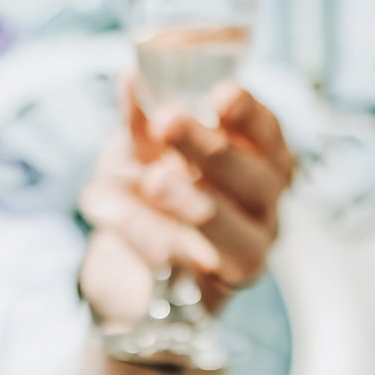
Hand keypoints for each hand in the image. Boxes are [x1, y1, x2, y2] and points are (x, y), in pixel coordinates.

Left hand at [77, 80, 296, 329]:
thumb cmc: (145, 201)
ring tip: (152, 179)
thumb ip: (138, 120)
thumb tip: (130, 77)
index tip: (220, 92)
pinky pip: (180, 265)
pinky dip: (141, 233)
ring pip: (231, 234)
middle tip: (169, 121)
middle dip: (212, 150)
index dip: (250, 115)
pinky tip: (106, 205)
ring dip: (189, 201)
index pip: (269, 136)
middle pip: (256, 182)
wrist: (122, 276)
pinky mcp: (208, 296)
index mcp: (257, 166)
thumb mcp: (138, 153)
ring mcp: (241, 257)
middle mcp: (262, 212)